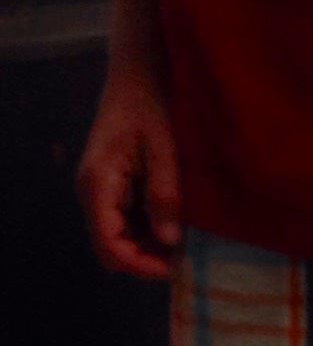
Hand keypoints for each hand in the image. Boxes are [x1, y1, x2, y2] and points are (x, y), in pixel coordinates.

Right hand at [77, 71, 181, 280]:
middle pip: (113, 250)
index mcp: (98, 184)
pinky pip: (128, 226)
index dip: (141, 265)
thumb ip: (164, 194)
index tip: (176, 267)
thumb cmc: (149, 105)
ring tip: (185, 245)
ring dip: (150, 250)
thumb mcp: (164, 148)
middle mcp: (92, 194)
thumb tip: (169, 241)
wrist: (137, 78)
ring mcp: (101, 194)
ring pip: (121, 242)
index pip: (110, 245)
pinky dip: (150, 234)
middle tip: (185, 259)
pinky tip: (176, 229)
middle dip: (147, 261)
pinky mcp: (114, 192)